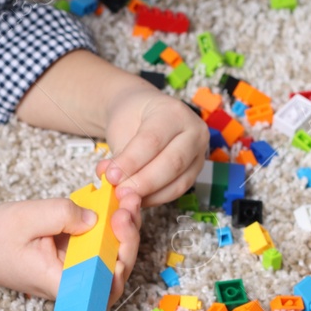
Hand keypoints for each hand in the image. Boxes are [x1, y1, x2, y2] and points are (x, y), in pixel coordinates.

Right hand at [0, 192, 141, 304]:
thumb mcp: (27, 217)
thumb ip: (64, 215)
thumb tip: (96, 219)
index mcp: (59, 281)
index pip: (104, 286)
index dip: (122, 260)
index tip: (119, 227)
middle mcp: (70, 282)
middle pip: (115, 271)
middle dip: (128, 237)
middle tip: (128, 202)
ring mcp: (72, 270)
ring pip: (110, 258)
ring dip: (122, 230)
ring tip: (124, 198)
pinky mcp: (70, 258)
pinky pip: (97, 246)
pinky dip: (108, 225)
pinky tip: (111, 201)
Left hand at [97, 84, 207, 205]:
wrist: (143, 113)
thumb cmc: (132, 117)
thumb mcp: (121, 127)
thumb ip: (119, 155)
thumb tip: (112, 179)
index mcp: (173, 111)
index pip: (153, 140)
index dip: (131, 162)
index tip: (111, 176)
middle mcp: (194, 130)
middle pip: (172, 162)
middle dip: (143, 182)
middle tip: (120, 191)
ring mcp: (199, 152)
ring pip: (179, 180)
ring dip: (151, 194)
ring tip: (127, 197)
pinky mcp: (195, 170)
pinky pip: (179, 189)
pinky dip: (157, 198)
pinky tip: (139, 198)